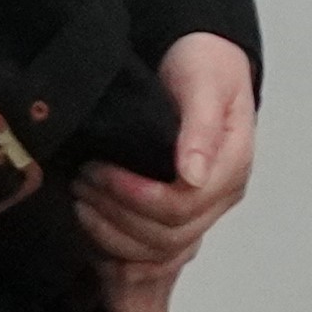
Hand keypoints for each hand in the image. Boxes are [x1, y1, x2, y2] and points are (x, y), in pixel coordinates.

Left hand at [80, 30, 258, 270]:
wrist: (202, 57)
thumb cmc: (204, 65)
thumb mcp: (205, 83)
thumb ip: (201, 127)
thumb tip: (193, 175)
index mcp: (231, 165)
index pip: (182, 205)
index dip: (134, 196)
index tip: (98, 170)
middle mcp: (220, 194)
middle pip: (169, 236)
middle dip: (117, 215)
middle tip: (82, 181)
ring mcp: (203, 208)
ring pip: (159, 251)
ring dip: (113, 234)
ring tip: (81, 200)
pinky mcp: (181, 212)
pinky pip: (154, 253)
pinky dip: (121, 249)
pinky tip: (94, 228)